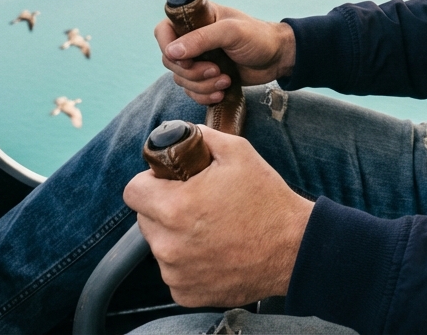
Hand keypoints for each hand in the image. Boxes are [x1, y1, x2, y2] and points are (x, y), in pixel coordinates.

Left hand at [124, 125, 313, 306]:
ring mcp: (176, 273)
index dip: (152, 181)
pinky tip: (215, 249)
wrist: (294, 248)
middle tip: (199, 202)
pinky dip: (188, 261)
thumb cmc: (267, 200)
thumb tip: (178, 133)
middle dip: (165, 207)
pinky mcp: (186, 293)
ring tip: (212, 227)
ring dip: (176, 235)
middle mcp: (168, 245)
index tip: (171, 182)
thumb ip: (200, 137)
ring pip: (160, 245)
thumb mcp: (238, 152)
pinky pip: (174, 270)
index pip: (133, 191)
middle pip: (145, 218)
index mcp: (175, 208)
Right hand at [155, 3, 295, 104]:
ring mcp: (199, 58)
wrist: (278, 58)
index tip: (186, 59)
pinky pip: (191, 91)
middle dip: (191, 72)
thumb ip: (202, 39)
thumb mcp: (232, 32)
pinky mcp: (206, 77)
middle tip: (215, 71)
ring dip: (201, 85)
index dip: (167, 47)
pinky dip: (204, 95)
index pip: (164, 30)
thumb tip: (172, 52)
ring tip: (225, 80)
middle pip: (170, 60)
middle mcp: (193, 38)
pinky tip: (221, 91)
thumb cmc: (259, 37)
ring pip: (180, 78)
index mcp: (197, 19)